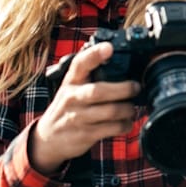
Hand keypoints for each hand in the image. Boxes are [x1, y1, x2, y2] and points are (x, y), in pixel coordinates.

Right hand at [29, 42, 139, 174]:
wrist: (48, 139)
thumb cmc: (68, 108)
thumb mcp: (71, 89)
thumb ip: (89, 78)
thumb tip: (122, 66)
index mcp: (71, 82)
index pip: (80, 64)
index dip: (94, 54)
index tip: (108, 47)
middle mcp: (72, 98)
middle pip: (99, 91)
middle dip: (123, 89)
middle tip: (136, 87)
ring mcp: (77, 117)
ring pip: (109, 111)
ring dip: (127, 109)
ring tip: (132, 108)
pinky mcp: (85, 135)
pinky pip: (111, 129)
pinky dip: (124, 125)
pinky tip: (126, 122)